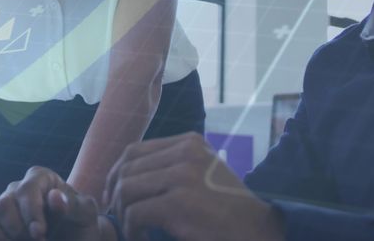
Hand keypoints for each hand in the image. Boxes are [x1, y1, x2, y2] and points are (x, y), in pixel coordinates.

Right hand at [0, 166, 112, 240]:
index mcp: (40, 178)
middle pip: (3, 205)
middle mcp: (18, 189)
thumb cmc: (80, 222)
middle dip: (18, 228)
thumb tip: (54, 196)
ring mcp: (5, 208)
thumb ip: (74, 204)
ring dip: (2, 237)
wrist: (76, 239)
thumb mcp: (85, 213)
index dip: (31, 212)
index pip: (26, 190)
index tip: (39, 233)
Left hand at [104, 133, 284, 240]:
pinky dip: (132, 229)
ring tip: (134, 230)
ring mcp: (183, 175)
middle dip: (115, 195)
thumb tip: (125, 176)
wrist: (258, 230)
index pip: (135, 150)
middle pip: (127, 168)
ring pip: (126, 190)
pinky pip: (135, 213)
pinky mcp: (179, 202)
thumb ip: (171, 167)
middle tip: (119, 217)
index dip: (117, 174)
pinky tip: (142, 237)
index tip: (115, 197)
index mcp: (189, 142)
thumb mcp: (201, 174)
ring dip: (123, 214)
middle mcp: (186, 152)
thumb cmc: (227, 209)